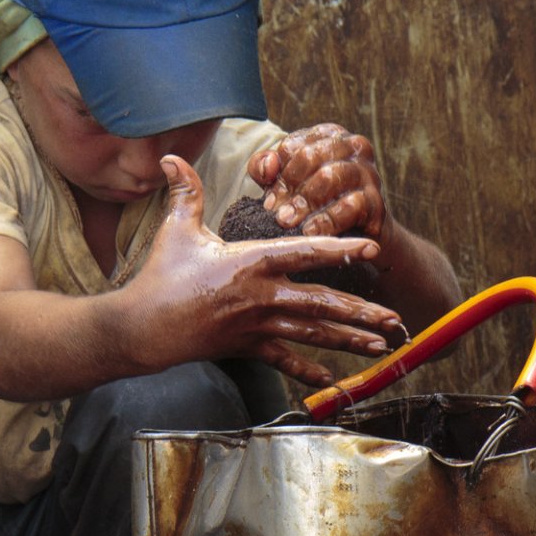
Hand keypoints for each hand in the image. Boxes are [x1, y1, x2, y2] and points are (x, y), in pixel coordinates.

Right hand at [121, 155, 405, 385]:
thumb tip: (169, 158)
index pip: (304, 252)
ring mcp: (257, 326)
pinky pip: (282, 360)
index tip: (370, 247)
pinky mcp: (246, 348)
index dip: (340, 248)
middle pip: (321, 302)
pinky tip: (332, 378)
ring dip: (349, 339)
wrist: (141, 328)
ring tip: (381, 344)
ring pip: (312, 333)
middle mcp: (261, 297)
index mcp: (250, 263)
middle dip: (361, 311)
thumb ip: (185, 193)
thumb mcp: (176, 231)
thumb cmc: (160, 277)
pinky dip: (307, 369)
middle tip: (394, 317)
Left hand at [250, 124, 386, 238]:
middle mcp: (353, 146)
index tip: (270, 200)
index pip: (295, 145)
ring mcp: (368, 172)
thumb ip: (265, 169)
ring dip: (305, 202)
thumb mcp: (284, 183)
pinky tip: (311, 233)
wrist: (358, 235)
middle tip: (277, 214)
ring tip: (288, 222)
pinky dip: (327, 220)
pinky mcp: (377, 200)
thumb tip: (268, 165)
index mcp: (329, 135)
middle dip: (290, 187)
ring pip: (330, 176)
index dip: (277, 174)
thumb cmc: (315, 202)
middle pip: (311, 156)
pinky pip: (350, 206)